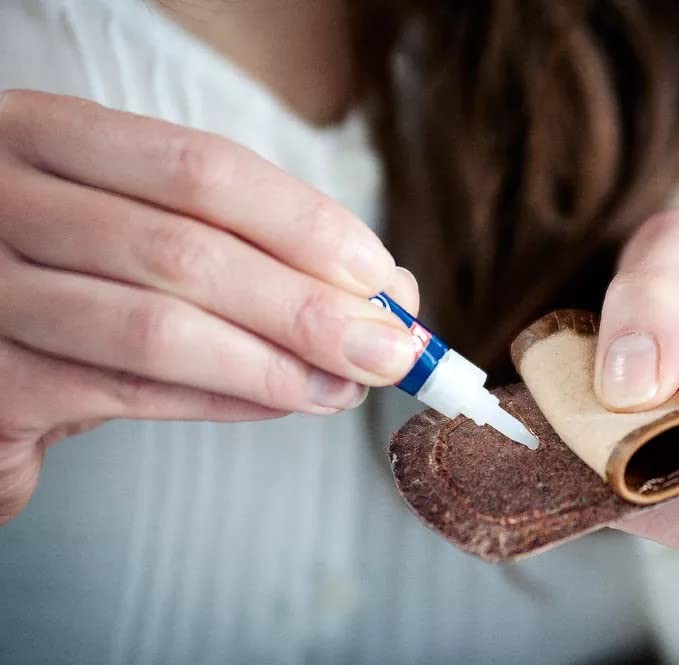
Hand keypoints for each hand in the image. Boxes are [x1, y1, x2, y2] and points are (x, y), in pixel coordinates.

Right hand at [0, 90, 419, 523]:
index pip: (200, 168)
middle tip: (386, 350)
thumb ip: (249, 246)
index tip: (379, 276)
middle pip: (187, 252)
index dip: (304, 225)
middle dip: (307, 308)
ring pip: (157, 330)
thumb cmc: (76, 274)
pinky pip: (125, 394)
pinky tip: (276, 403)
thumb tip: (384, 290)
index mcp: (47, 135)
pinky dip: (220, 402)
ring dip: (273, 366)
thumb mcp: (146, 227)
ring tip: (341, 387)